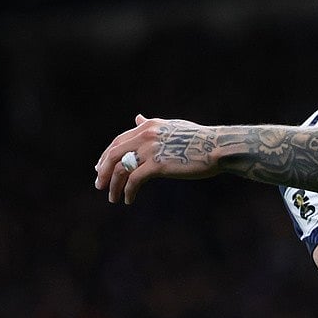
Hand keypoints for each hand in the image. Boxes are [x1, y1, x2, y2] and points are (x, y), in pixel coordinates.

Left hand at [94, 114, 221, 203]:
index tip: (101, 169)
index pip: (119, 141)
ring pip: (121, 169)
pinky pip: (134, 180)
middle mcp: (147, 134)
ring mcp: (151, 149)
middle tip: (100, 185)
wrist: (218, 148)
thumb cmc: (200, 140)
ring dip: (114, 186)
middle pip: (113, 154)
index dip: (106, 156)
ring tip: (113, 198)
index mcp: (150, 125)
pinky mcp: (157, 165)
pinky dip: (128, 192)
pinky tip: (129, 200)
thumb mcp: (173, 128)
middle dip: (103, 171)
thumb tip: (137, 118)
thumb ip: (152, 125)